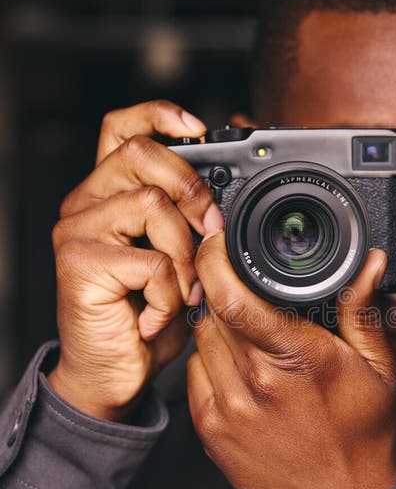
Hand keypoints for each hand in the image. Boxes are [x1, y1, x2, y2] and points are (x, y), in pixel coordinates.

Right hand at [48, 100, 223, 421]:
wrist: (113, 374)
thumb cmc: (146, 317)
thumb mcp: (178, 262)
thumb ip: (190, 225)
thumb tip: (226, 198)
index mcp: (109, 194)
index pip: (122, 127)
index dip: (159, 114)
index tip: (197, 128)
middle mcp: (85, 203)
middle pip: (140, 153)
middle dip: (192, 190)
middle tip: (210, 233)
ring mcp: (77, 231)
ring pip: (151, 205)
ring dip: (185, 256)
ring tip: (184, 292)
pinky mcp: (79, 264)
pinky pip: (151, 261)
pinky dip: (171, 295)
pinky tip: (158, 316)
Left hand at [187, 232, 395, 488]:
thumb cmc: (364, 440)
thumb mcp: (378, 370)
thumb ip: (362, 311)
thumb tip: (367, 263)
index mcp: (299, 360)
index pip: (236, 295)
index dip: (218, 258)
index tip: (220, 240)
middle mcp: (256, 384)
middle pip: (213, 310)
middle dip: (226, 291)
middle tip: (249, 292)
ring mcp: (227, 410)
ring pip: (201, 339)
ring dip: (219, 326)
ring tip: (253, 336)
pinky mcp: (210, 432)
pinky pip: (193, 374)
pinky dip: (210, 361)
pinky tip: (242, 370)